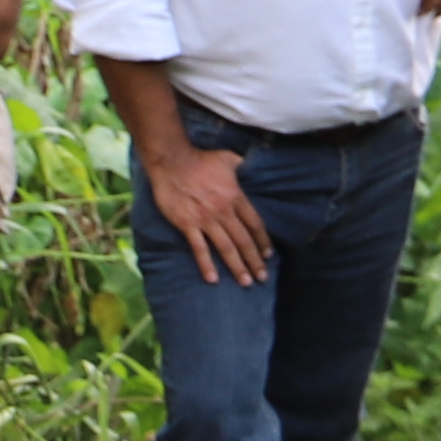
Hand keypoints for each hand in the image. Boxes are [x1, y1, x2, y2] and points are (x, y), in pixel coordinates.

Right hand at [141, 134, 273, 288]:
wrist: (172, 161)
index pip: (254, 224)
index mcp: (235, 197)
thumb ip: (242, 166)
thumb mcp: (228, 158)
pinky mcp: (187, 225)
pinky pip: (199, 249)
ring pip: (226, 248)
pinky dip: (206, 264)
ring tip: (246, 282)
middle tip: (262, 277)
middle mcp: (224, 211)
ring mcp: (206, 220)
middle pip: (244, 240)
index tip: (268, 255)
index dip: (263, 242)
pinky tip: (213, 279)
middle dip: (255, 261)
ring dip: (237, 267)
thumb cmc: (200, 158)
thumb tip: (253, 166)